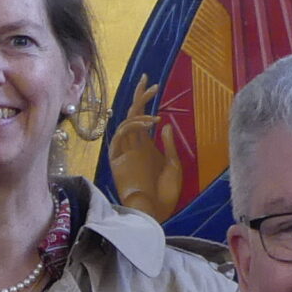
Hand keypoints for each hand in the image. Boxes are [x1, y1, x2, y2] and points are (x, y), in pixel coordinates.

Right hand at [106, 77, 180, 220]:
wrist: (153, 212)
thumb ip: (167, 145)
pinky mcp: (118, 158)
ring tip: (153, 96)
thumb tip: (163, 125)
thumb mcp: (173, 165)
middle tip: (147, 79)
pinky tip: (149, 123)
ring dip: (138, 108)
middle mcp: (134, 146)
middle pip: (132, 114)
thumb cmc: (165, 194)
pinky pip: (121, 135)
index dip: (145, 101)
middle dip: (139, 96)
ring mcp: (125, 151)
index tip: (154, 86)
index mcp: (146, 147)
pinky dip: (133, 125)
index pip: (142, 118)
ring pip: (125, 121)